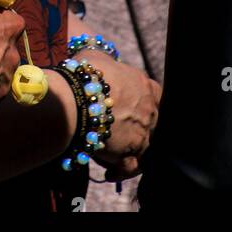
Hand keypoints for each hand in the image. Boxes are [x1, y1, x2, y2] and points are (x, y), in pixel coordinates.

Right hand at [86, 52, 160, 174]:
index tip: (131, 105)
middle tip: (117, 132)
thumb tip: (102, 61)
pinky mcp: (130, 153)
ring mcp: (142, 133)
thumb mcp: (96, 59)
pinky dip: (121, 171)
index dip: (144, 101)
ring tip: (111, 155)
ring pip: (144, 147)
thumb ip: (105, 62)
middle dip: (136, 127)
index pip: (156, 94)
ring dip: (129, 150)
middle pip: (150, 122)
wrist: (76, 98)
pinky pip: (131, 167)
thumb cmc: (84, 74)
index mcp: (144, 86)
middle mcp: (149, 110)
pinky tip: (110, 172)